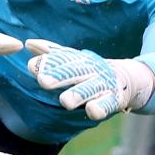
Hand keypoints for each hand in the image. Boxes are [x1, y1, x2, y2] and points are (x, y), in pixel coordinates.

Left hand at [25, 39, 154, 119]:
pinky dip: (100, 107)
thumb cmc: (91, 70)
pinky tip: (92, 111)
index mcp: (79, 60)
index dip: (48, 63)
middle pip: (74, 72)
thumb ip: (52, 53)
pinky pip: (107, 104)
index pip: (62, 60)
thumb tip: (28, 43)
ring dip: (78, 94)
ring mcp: (103, 84)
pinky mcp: (114, 99)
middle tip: (42, 81)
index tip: (31, 66)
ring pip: (89, 89)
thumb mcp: (74, 60)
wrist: (127, 78)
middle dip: (59, 76)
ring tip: (65, 101)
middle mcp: (90, 70)